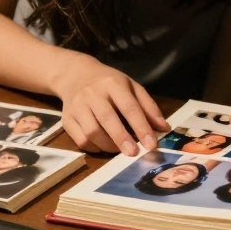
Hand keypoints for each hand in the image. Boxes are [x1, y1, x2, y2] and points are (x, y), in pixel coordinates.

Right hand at [54, 57, 169, 154]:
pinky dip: (94, 148)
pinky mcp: (67, 119)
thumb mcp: (131, 87)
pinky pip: (80, 140)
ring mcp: (77, 106)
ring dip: (108, 146)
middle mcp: (92, 93)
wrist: (76, 75)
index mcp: (112, 83)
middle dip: (122, 139)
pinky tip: (104, 146)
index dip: (141, 126)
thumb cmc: (109, 83)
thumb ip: (148, 107)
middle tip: (134, 153)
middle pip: (107, 119)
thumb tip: (164, 128)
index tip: (151, 144)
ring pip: (91, 132)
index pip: (129, 106)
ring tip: (120, 150)